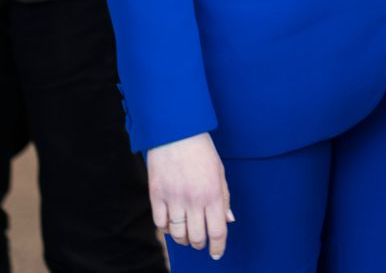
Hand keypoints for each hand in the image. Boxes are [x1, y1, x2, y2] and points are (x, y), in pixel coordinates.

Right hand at [145, 132, 232, 259]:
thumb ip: (224, 198)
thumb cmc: (201, 151)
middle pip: (196, 237)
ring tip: (186, 234)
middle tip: (200, 242)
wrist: (176, 132)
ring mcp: (174, 198)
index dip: (218, 247)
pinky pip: (160, 223)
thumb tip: (228, 221)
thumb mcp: (220, 172)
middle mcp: (193, 199)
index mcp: (212, 194)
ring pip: (177, 234)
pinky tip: (171, 223)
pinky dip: (166, 228)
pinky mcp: (157, 195)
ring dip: (183, 239)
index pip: (217, 231)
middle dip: (199, 244)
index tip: (216, 254)